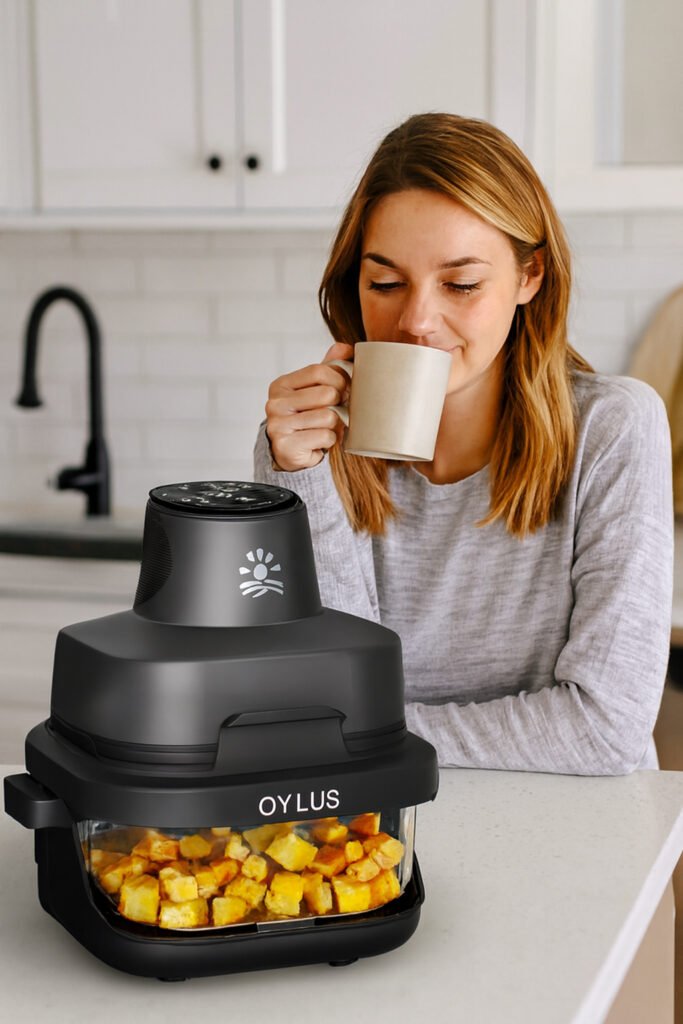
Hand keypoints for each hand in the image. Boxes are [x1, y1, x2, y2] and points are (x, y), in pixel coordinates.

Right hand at [265, 342, 353, 471]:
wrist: (289, 451)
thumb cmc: (306, 416)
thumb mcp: (314, 389)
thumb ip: (328, 367)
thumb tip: (345, 347)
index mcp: (281, 384)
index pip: (319, 371)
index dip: (339, 379)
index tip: (344, 389)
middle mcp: (276, 403)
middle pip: (327, 394)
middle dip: (339, 403)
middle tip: (336, 410)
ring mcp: (278, 425)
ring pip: (329, 417)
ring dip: (335, 424)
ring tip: (325, 427)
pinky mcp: (287, 446)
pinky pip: (326, 437)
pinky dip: (329, 440)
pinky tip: (319, 441)